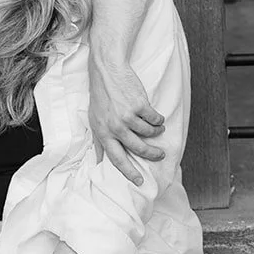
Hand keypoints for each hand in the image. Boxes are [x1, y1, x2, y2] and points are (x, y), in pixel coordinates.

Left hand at [87, 58, 164, 184]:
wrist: (107, 71)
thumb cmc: (101, 96)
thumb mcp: (94, 120)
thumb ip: (99, 141)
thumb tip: (99, 161)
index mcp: (103, 133)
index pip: (116, 159)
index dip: (128, 172)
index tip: (139, 182)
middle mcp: (115, 127)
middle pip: (138, 149)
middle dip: (152, 155)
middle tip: (160, 155)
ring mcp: (128, 116)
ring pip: (149, 133)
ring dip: (156, 133)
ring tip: (157, 129)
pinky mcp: (140, 105)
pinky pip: (155, 119)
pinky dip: (158, 120)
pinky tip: (157, 117)